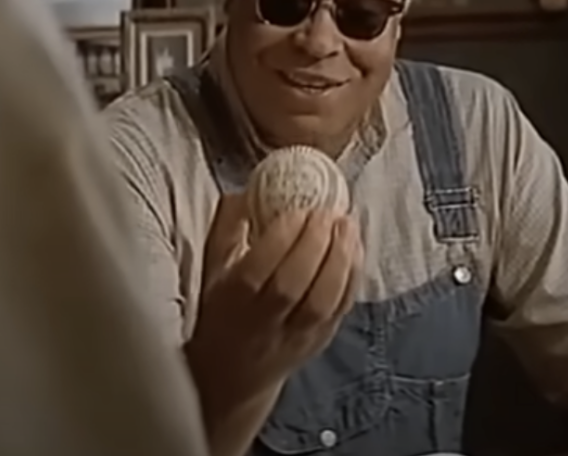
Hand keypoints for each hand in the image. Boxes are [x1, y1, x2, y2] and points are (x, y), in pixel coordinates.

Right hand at [185, 194, 361, 409]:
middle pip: (294, 285)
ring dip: (341, 259)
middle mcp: (263, 323)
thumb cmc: (222, 312)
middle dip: (316, 244)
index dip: (282, 238)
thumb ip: (226, 230)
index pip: (258, 269)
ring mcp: (295, 336)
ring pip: (323, 301)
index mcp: (230, 302)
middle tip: (329, 213)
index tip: (298, 209)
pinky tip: (356, 249)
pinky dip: (353, 277)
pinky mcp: (320, 342)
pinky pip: (341, 309)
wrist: (232, 378)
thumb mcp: (211, 270)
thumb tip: (247, 190)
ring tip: (348, 225)